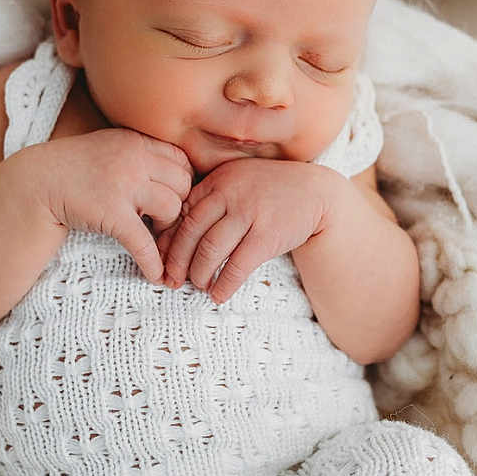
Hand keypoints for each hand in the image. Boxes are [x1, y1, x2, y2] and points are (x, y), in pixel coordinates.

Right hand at [28, 129, 192, 281]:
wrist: (35, 184)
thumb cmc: (75, 169)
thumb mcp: (111, 147)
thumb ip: (141, 154)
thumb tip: (180, 173)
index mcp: (135, 141)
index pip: (182, 161)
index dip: (183, 182)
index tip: (174, 196)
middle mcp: (132, 158)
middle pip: (183, 184)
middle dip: (179, 204)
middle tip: (162, 218)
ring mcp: (122, 186)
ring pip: (171, 209)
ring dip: (166, 227)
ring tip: (151, 233)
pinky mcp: (111, 214)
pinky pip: (144, 242)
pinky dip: (153, 262)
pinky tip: (156, 275)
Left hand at [157, 159, 343, 302]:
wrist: (316, 193)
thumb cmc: (269, 193)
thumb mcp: (237, 183)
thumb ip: (210, 201)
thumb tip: (172, 238)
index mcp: (217, 180)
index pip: (181, 214)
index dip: (167, 242)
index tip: (160, 261)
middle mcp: (230, 193)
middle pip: (191, 234)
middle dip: (177, 262)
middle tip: (173, 281)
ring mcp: (249, 213)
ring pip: (210, 250)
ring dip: (200, 274)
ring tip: (199, 286)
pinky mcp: (267, 235)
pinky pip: (237, 266)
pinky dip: (224, 284)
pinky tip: (218, 294)